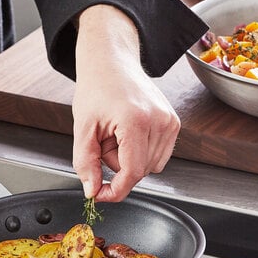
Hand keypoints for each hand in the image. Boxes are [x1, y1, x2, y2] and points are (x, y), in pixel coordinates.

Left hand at [72, 5, 179, 201]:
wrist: (112, 62)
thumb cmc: (96, 88)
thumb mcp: (82, 128)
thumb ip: (85, 163)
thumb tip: (92, 191)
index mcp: (136, 120)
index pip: (132, 172)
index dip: (115, 190)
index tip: (100, 195)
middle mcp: (159, 120)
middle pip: (140, 171)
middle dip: (117, 166)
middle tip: (103, 141)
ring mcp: (170, 121)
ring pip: (150, 166)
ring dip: (129, 160)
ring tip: (116, 135)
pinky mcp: (174, 122)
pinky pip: (158, 156)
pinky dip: (140, 152)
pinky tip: (128, 134)